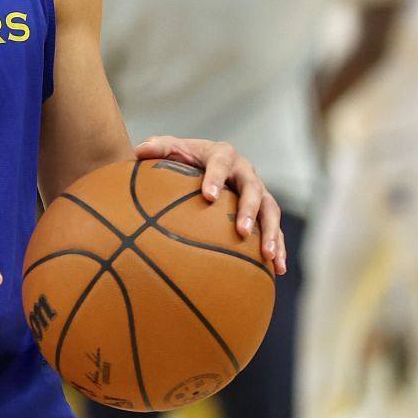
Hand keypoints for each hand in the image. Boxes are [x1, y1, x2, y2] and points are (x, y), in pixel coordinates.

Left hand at [133, 137, 286, 274]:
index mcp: (223, 154)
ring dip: (270, 232)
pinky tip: (278, 270)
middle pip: (253, 189)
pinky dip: (278, 247)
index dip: (216, 178)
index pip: (220, 163)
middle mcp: (245, 171)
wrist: (203, 163)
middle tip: (241, 231)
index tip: (209, 196)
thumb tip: (139, 151)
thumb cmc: (184, 158)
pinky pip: (275, 229)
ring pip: (270, 210)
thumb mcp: (171, 149)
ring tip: (267, 256)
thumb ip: (157, 148)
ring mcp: (258, 191)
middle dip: (248, 210)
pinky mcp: (263, 210)